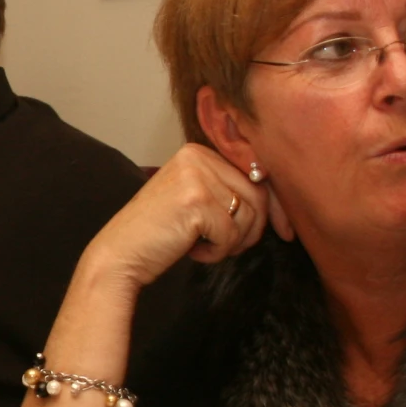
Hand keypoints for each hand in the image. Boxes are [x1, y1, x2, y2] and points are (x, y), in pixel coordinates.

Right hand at [74, 144, 276, 294]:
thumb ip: (228, 190)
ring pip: (248, 216)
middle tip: (228, 247)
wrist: (120, 254)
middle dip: (251, 230)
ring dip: (233, 242)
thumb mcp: (195, 199)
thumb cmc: (159, 233)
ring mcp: (195, 177)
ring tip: (204, 246)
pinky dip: (218, 252)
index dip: (273, 207)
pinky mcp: (195, 202)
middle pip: (257, 195)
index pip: (255, 174)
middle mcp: (197, 157)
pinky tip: (193, 251)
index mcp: (198, 151)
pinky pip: (231, 234)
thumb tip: (279, 200)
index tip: (285, 232)